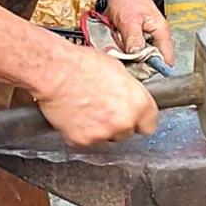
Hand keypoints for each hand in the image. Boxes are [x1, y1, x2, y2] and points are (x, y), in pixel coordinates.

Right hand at [36, 46, 157, 147]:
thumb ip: (128, 89)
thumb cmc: (82, 64)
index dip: (139, 118)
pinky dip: (80, 131)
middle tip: (102, 106)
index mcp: (138, 103)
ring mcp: (104, 134)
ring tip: (85, 108)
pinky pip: (86, 140)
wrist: (56, 72)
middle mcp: (125, 122)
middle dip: (117, 122)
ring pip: (106, 137)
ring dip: (99, 128)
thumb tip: (128, 95)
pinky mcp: (83, 142)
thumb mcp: (117, 69)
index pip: (150, 123)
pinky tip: (74, 115)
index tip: (133, 116)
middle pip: (127, 131)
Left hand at [107, 0, 174, 64]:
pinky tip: (116, 41)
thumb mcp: (129, 21)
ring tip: (119, 44)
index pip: (166, 60)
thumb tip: (137, 59)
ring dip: (128, 55)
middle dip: (137, 62)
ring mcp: (146, 37)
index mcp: (161, 32)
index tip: (139, 72)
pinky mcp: (136, 36)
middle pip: (151, 61)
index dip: (154, 69)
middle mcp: (156, 36)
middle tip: (124, 57)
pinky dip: (123, 48)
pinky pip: (131, 49)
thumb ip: (134, 41)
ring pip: (139, 56)